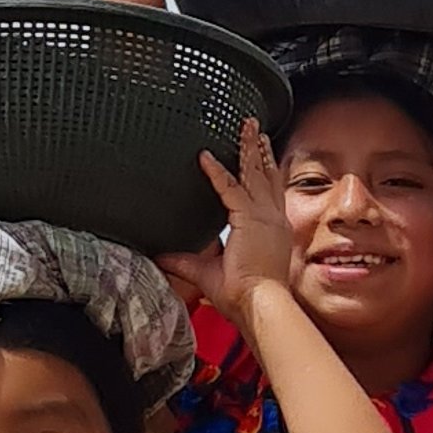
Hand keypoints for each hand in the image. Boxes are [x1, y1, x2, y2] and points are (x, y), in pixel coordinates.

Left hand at [158, 114, 290, 328]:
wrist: (258, 305)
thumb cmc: (244, 295)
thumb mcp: (207, 273)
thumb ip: (184, 261)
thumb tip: (162, 258)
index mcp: (270, 229)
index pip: (266, 193)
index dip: (260, 172)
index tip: (256, 155)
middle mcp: (271, 218)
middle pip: (265, 176)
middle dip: (259, 152)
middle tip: (254, 129)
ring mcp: (263, 216)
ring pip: (254, 173)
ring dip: (248, 148)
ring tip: (246, 127)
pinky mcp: (249, 218)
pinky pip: (229, 187)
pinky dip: (215, 171)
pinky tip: (204, 158)